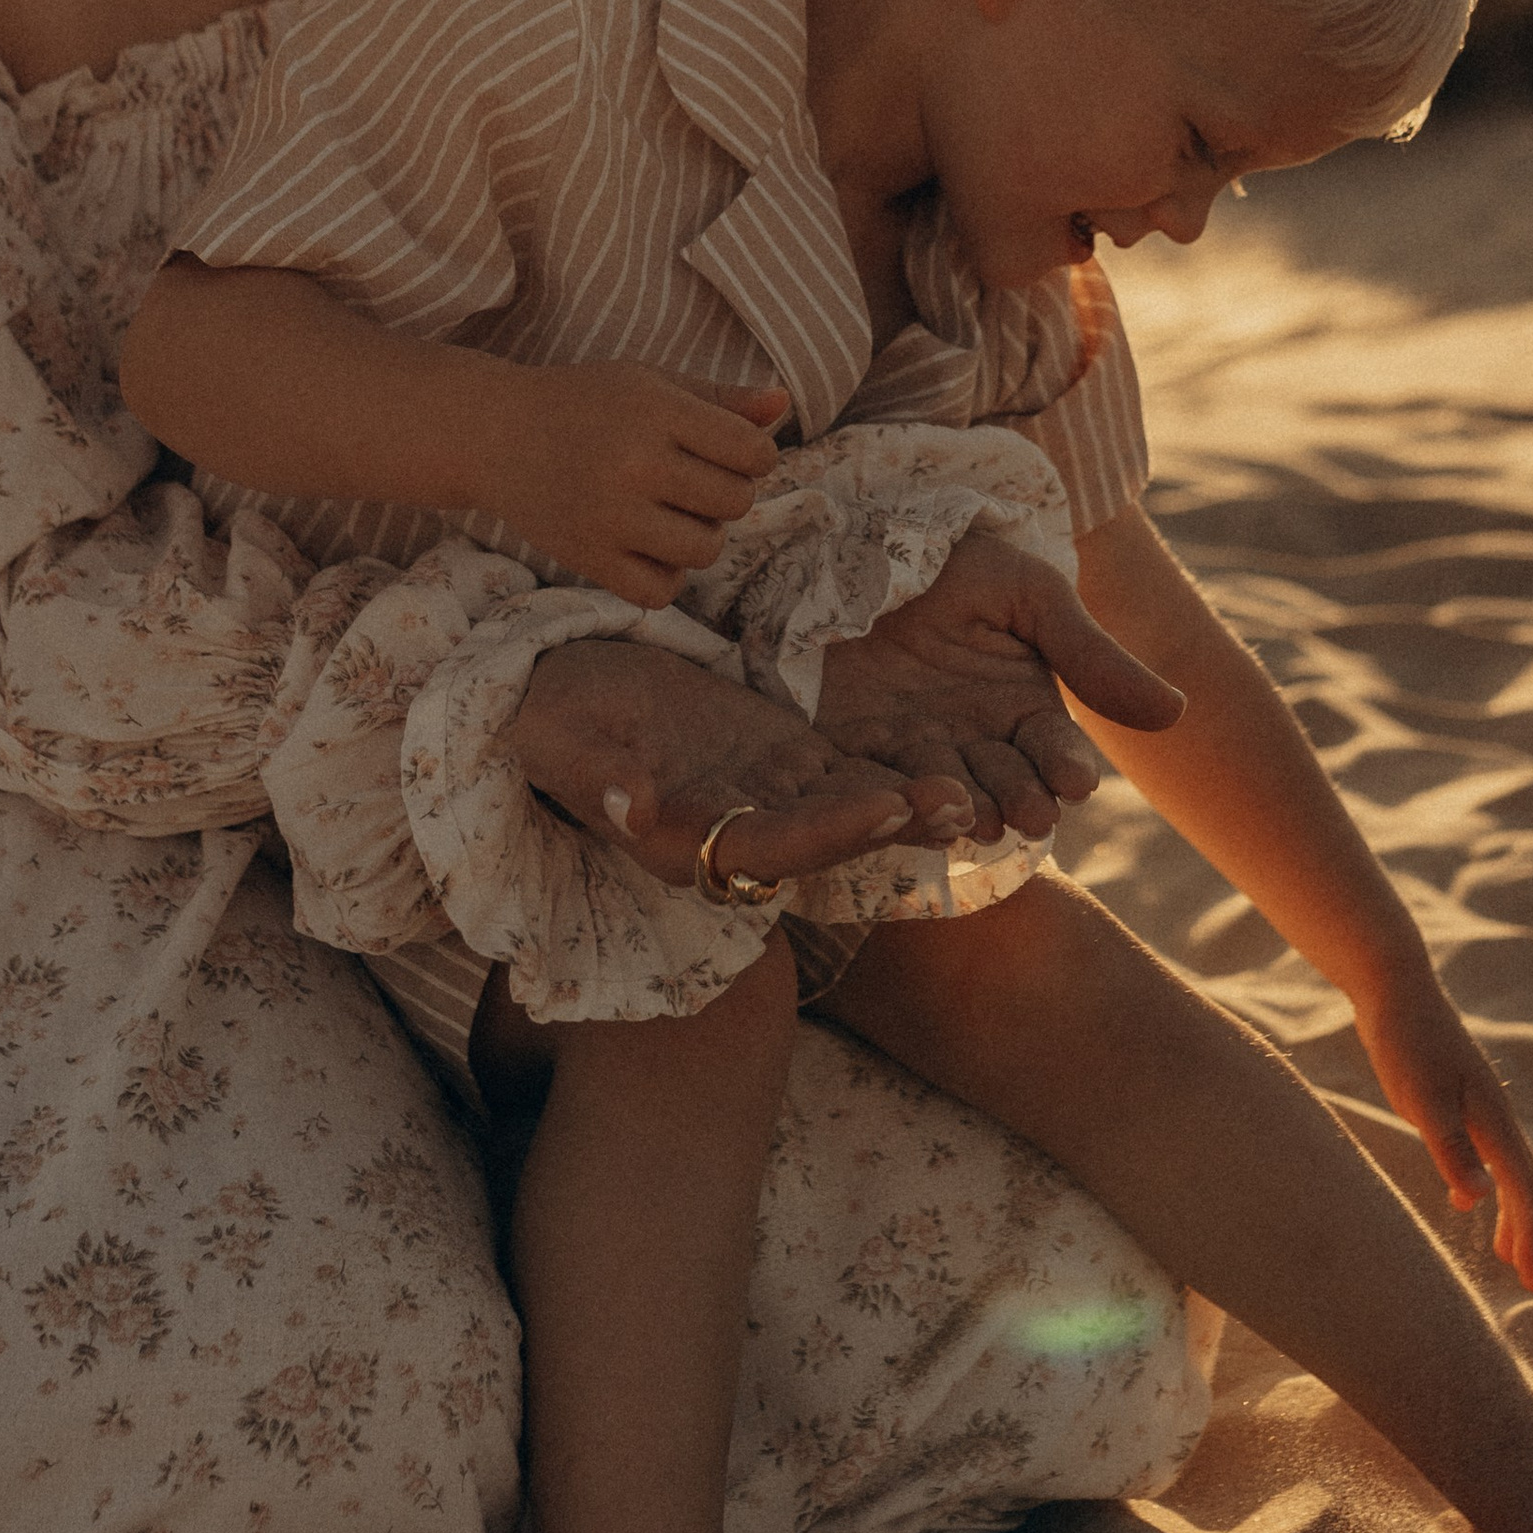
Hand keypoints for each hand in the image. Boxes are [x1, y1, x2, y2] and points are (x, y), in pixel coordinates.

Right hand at [484, 366, 784, 605]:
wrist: (495, 435)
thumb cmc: (585, 403)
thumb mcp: (651, 384)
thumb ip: (721, 398)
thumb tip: (784, 403)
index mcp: (657, 413)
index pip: (753, 452)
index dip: (755, 455)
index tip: (728, 452)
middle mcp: (634, 465)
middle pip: (735, 502)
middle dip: (726, 493)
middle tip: (690, 481)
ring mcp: (610, 516)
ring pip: (706, 550)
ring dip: (701, 536)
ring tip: (673, 514)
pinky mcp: (587, 558)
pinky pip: (661, 591)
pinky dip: (667, 575)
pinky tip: (649, 547)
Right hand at [507, 635, 987, 889]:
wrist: (561, 688)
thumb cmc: (552, 717)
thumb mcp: (564, 739)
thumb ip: (601, 774)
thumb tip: (633, 803)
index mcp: (685, 843)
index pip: (769, 845)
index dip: (830, 828)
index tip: (885, 805)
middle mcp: (737, 832)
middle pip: (827, 834)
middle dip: (891, 824)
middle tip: (961, 803)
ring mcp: (769, 794)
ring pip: (851, 804)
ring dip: (911, 801)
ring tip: (980, 787)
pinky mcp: (787, 756)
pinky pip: (852, 765)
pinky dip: (899, 764)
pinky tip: (956, 754)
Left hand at [812, 528, 1186, 846]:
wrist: (853, 539)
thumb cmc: (955, 559)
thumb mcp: (1030, 594)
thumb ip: (1091, 655)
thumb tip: (1176, 712)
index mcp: (1022, 705)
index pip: (1054, 749)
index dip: (1066, 765)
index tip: (1077, 782)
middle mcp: (973, 739)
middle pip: (1006, 783)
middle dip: (1020, 799)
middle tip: (1029, 814)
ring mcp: (914, 750)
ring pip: (946, 793)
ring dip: (964, 810)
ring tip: (976, 818)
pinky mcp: (853, 750)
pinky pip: (875, 783)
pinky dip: (893, 799)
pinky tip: (907, 808)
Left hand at [1352, 958, 1532, 1291]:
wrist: (1395, 987)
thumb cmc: (1406, 1042)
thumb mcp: (1421, 1100)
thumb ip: (1449, 1147)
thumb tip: (1479, 1198)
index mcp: (1492, 1120)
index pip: (1523, 1190)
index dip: (1532, 1236)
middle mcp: (1494, 1115)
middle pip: (1523, 1185)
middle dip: (1530, 1233)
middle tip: (1532, 1279)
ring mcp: (1477, 1106)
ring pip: (1506, 1170)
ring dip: (1511, 1213)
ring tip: (1506, 1253)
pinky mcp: (1456, 1098)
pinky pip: (1484, 1153)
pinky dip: (1484, 1185)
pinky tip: (1464, 1201)